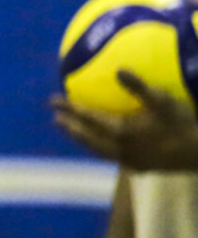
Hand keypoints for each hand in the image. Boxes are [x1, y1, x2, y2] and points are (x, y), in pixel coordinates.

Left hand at [52, 70, 197, 169]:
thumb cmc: (183, 124)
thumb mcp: (163, 101)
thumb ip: (139, 87)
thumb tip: (118, 69)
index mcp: (122, 132)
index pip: (88, 119)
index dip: (70, 109)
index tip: (53, 101)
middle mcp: (121, 149)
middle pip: (88, 138)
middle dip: (70, 127)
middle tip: (55, 118)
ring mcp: (130, 161)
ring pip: (99, 150)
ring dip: (83, 140)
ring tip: (72, 131)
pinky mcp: (141, 168)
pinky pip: (113, 156)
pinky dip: (101, 148)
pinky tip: (103, 143)